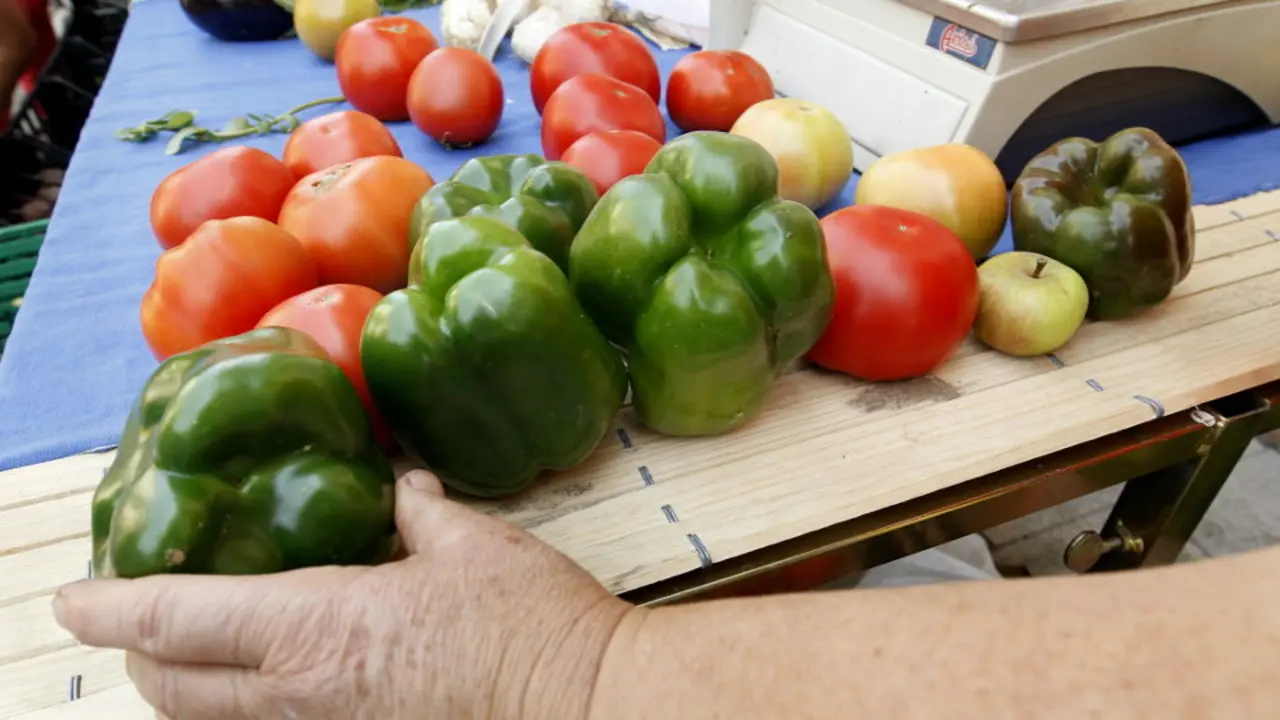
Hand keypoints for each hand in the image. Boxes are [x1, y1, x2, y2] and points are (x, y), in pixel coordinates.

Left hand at [53, 470, 634, 719]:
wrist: (581, 704)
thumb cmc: (525, 623)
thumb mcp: (470, 545)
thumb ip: (420, 513)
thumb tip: (403, 488)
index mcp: (314, 630)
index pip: (178, 620)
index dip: (112, 609)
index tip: (71, 600)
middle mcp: (300, 696)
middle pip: (173, 690)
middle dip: (135, 658)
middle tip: (130, 621)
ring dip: (186, 689)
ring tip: (193, 652)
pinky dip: (248, 707)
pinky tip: (279, 678)